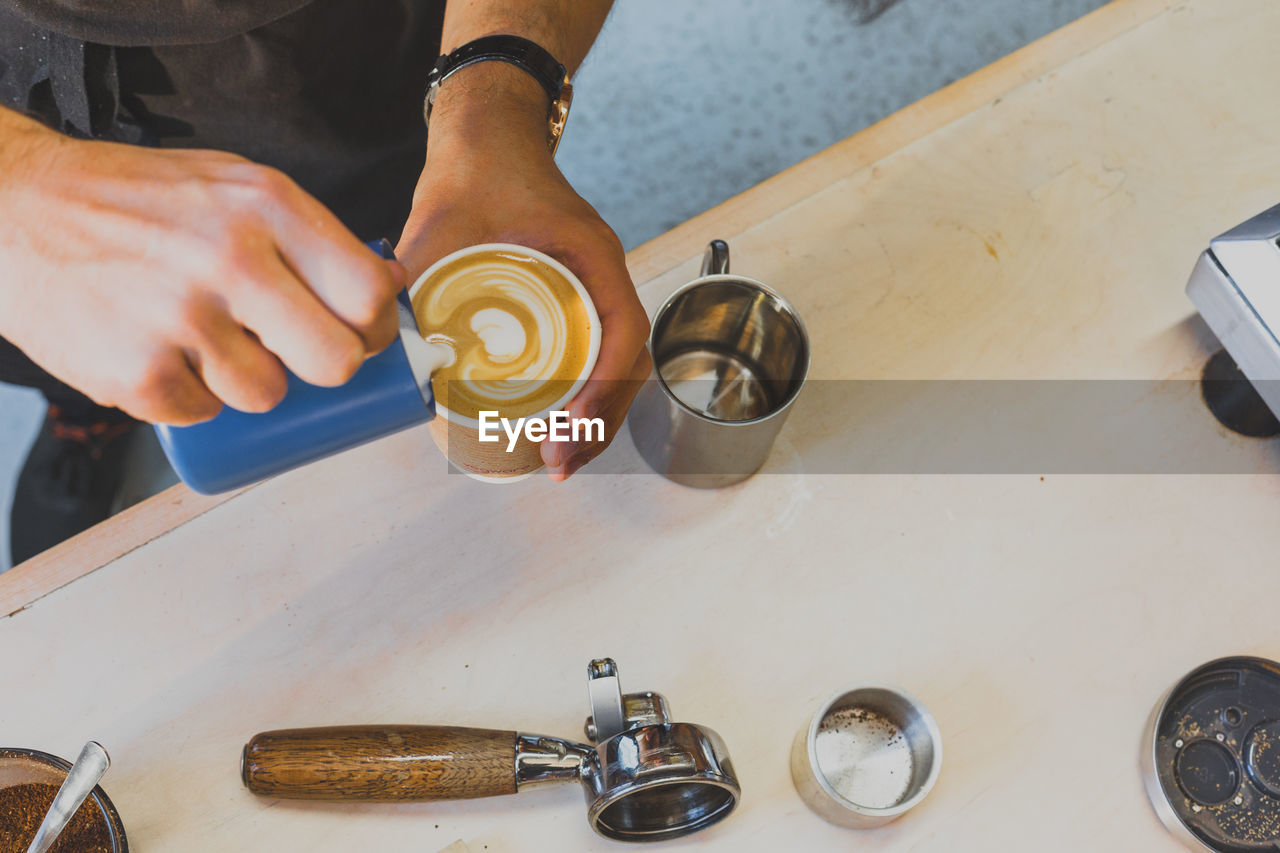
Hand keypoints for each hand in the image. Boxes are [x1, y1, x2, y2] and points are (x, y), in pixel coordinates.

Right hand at [0, 110, 404, 424]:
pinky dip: (189, 394)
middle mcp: (231, 259)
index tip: (361, 335)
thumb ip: (306, 232)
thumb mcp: (231, 184)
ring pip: (268, 393)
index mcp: (267, 206)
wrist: (13, 208)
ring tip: (205, 336)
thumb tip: (388, 287)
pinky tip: (161, 349)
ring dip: (247, 379)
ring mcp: (182, 320)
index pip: (367, 295)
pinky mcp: (139, 373)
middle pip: (336, 360)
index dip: (374, 328)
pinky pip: (203, 412)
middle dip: (327, 368)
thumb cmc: (134, 201)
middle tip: (297, 352)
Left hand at [397, 66, 650, 480]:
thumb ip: (412, 276)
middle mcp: (601, 275)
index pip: (622, 331)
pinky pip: (593, 353)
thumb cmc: (478, 165)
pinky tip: (554, 424)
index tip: (571, 425)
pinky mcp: (573, 299)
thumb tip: (384, 347)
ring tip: (559, 458)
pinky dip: (581, 394)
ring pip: (614, 366)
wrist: (487, 133)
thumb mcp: (441, 221)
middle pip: (625, 364)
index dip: (604, 387)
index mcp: (590, 253)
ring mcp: (592, 288)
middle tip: (558, 462)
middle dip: (599, 422)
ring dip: (594, 417)